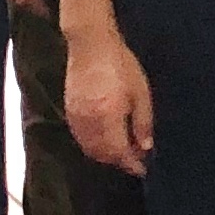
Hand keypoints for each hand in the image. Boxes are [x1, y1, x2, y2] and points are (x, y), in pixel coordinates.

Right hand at [65, 26, 152, 172]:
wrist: (91, 45)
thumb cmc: (121, 65)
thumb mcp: (140, 92)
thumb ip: (143, 123)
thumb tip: (146, 147)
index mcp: (108, 118)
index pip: (119, 152)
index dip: (131, 164)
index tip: (142, 169)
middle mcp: (89, 123)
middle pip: (103, 154)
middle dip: (119, 161)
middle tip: (135, 160)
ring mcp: (76, 118)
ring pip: (89, 149)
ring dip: (105, 156)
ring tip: (122, 152)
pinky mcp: (69, 112)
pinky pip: (80, 138)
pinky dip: (92, 146)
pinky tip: (104, 141)